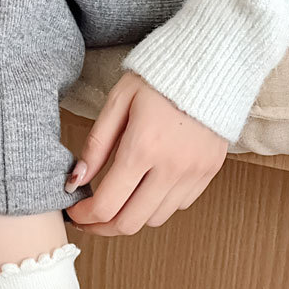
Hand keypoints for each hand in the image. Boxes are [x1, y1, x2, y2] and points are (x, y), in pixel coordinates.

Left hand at [65, 72, 227, 234]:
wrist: (213, 61)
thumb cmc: (158, 77)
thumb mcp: (118, 102)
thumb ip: (96, 145)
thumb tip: (75, 181)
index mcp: (143, 147)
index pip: (106, 205)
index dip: (84, 217)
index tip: (75, 213)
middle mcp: (171, 167)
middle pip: (129, 223)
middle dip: (103, 227)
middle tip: (89, 219)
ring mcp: (194, 173)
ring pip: (154, 220)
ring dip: (131, 217)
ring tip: (118, 201)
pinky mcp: (209, 172)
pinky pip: (178, 206)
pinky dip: (158, 204)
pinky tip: (147, 186)